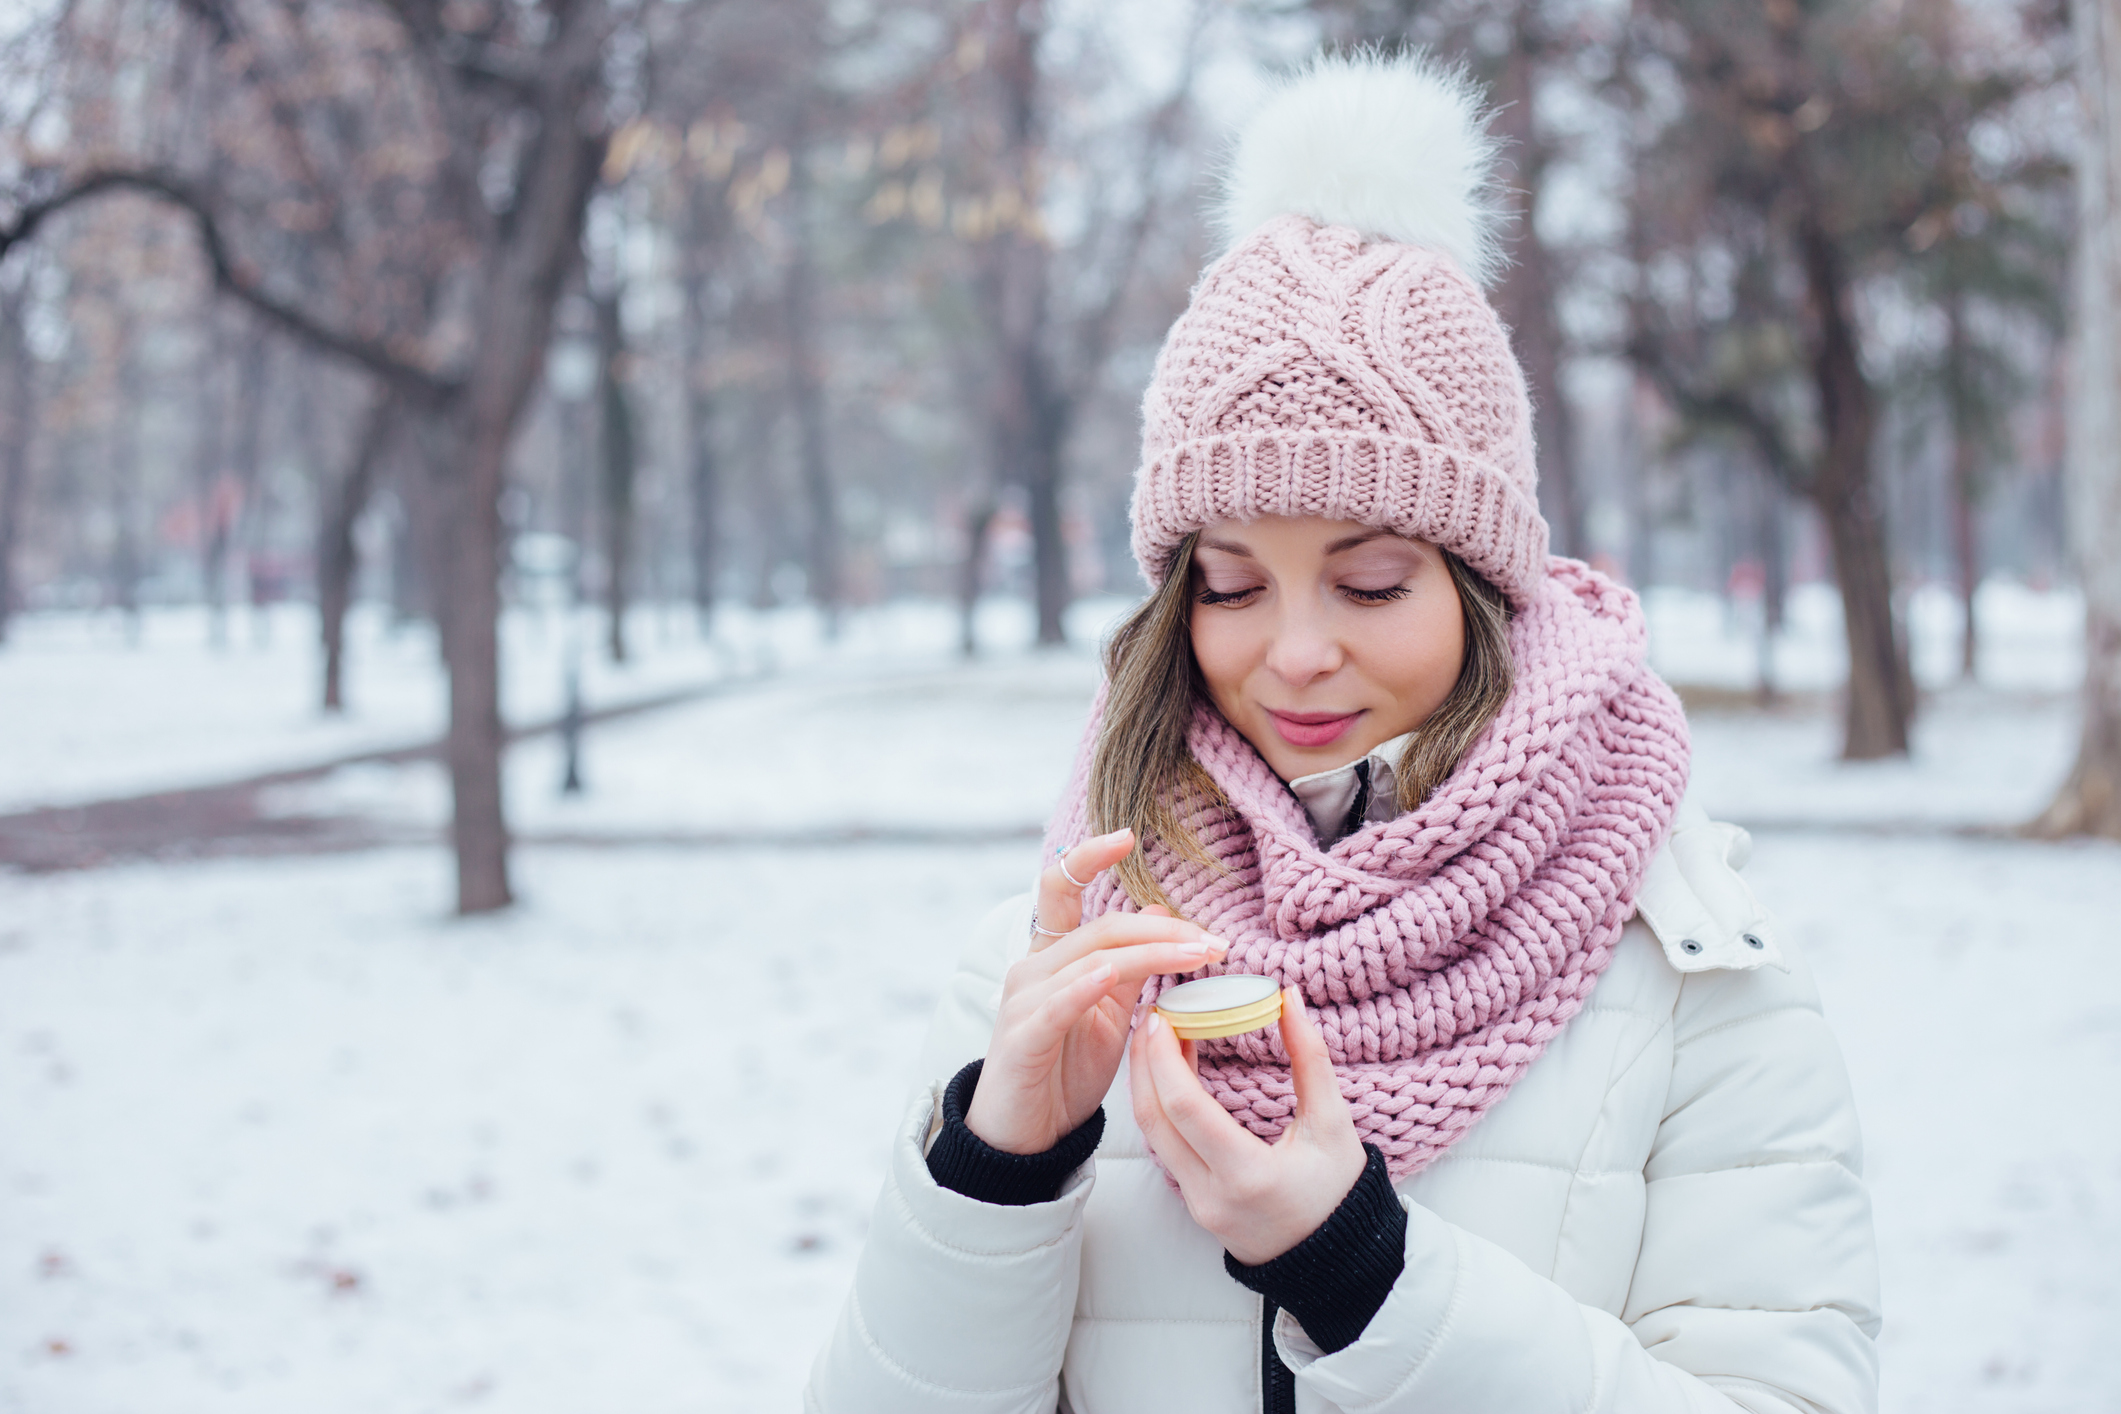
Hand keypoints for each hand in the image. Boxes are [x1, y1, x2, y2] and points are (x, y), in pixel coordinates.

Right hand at [964, 828, 1229, 1154]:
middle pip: (1100, 928)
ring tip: (1196, 955)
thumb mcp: (1106, 1013)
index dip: (1087, 857)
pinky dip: (1084, 986)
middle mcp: (1031, 969)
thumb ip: (1128, 965)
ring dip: (1149, 954)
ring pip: (1091, 959)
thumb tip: (1157, 910)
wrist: (1025, 1136)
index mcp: (1051, 958)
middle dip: (1162, 930)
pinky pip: (1056, 1005)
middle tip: (1213, 941)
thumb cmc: (1063, 1072)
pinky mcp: (1022, 1037)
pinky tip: (1110, 976)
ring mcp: (1022, 1001)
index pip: (1060, 890)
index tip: (1127, 837)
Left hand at [1129, 987, 1366, 1265]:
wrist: (1337, 1260)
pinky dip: (1161, 1106)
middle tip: (1152, 1014)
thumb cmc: (1340, 1191)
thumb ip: (1310, 1058)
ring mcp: (1196, 1204)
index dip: (1165, 1059)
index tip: (1162, 1016)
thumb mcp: (1333, 1123)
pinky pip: (1164, 1148)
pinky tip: (1172, 1073)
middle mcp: (1211, 1194)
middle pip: (1154, 1120)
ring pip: (1152, 1134)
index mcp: (1248, 1175)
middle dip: (1145, 1062)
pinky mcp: (1192, 1203)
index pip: (1186, 1109)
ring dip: (1148, 1082)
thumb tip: (1289, 997)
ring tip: (1159, 1037)